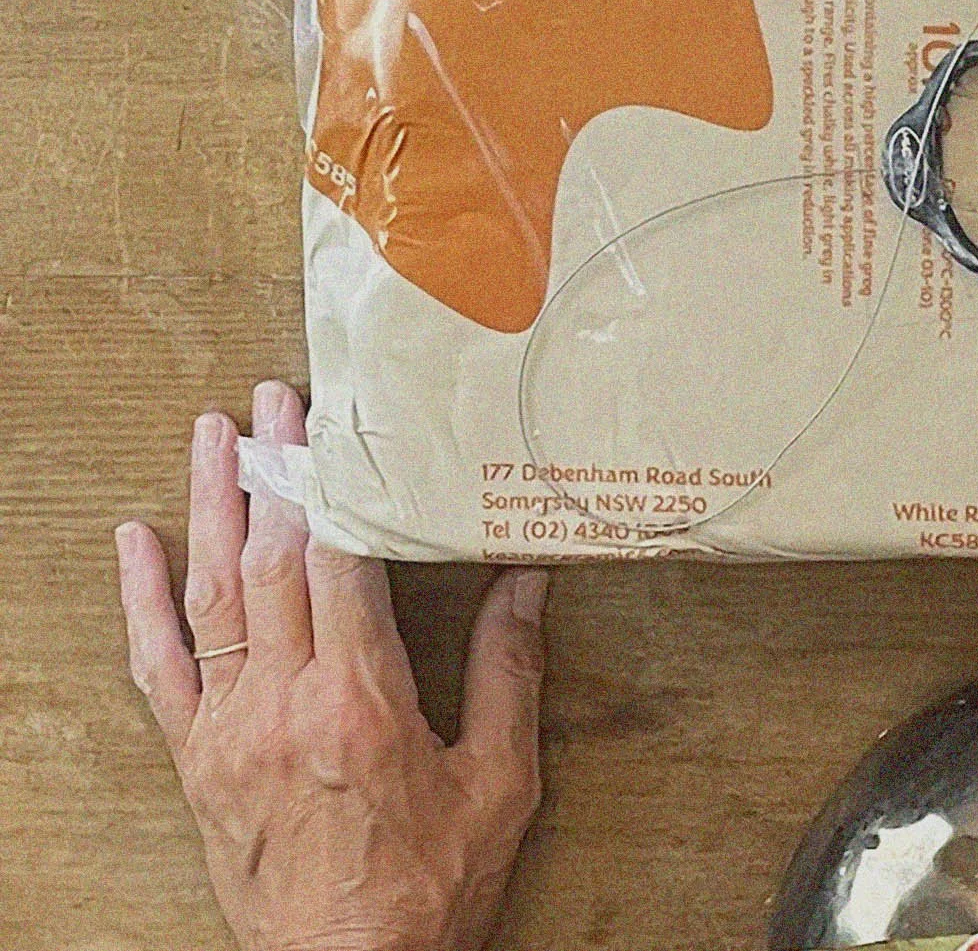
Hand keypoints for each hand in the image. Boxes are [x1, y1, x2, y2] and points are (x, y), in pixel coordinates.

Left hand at [115, 382, 548, 950]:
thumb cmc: (428, 890)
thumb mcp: (498, 780)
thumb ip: (507, 670)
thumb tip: (524, 578)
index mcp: (360, 699)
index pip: (339, 561)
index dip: (335, 483)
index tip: (337, 422)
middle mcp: (284, 704)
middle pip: (270, 560)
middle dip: (273, 470)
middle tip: (276, 401)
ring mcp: (230, 732)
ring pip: (209, 596)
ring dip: (208, 507)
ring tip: (211, 437)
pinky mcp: (200, 763)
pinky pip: (160, 668)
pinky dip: (143, 601)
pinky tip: (137, 545)